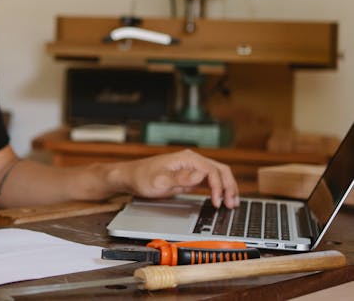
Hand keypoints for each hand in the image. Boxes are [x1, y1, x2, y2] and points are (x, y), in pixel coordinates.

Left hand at [115, 149, 238, 207]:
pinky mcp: (189, 176)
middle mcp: (191, 161)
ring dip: (227, 188)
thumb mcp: (159, 181)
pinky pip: (210, 181)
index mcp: (186, 158)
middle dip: (229, 186)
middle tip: (232, 203)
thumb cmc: (142, 177)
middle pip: (220, 170)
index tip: (217, 202)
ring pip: (218, 175)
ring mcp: (191, 168)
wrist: (131, 177)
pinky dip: (219, 189)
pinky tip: (222, 199)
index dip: (218, 187)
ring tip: (232, 203)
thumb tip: (200, 175)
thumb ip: (180, 178)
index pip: (212, 171)